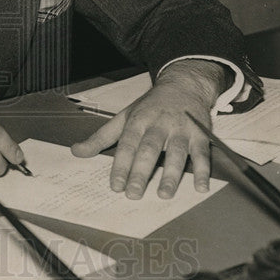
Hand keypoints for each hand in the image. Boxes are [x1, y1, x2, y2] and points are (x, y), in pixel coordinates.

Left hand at [71, 60, 225, 198]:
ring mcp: (181, 129)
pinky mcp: (200, 134)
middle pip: (150, 149)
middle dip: (141, 171)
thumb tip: (76, 151)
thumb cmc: (150, 106)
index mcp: (139, 120)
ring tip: (164, 194)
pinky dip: (203, 171)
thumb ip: (101, 137)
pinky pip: (203, 153)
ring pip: (177, 152)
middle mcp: (160, 124)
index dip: (121, 165)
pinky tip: (200, 188)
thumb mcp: (124, 117)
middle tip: (134, 193)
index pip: (127, 144)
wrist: (183, 85)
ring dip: (172, 174)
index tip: (115, 185)